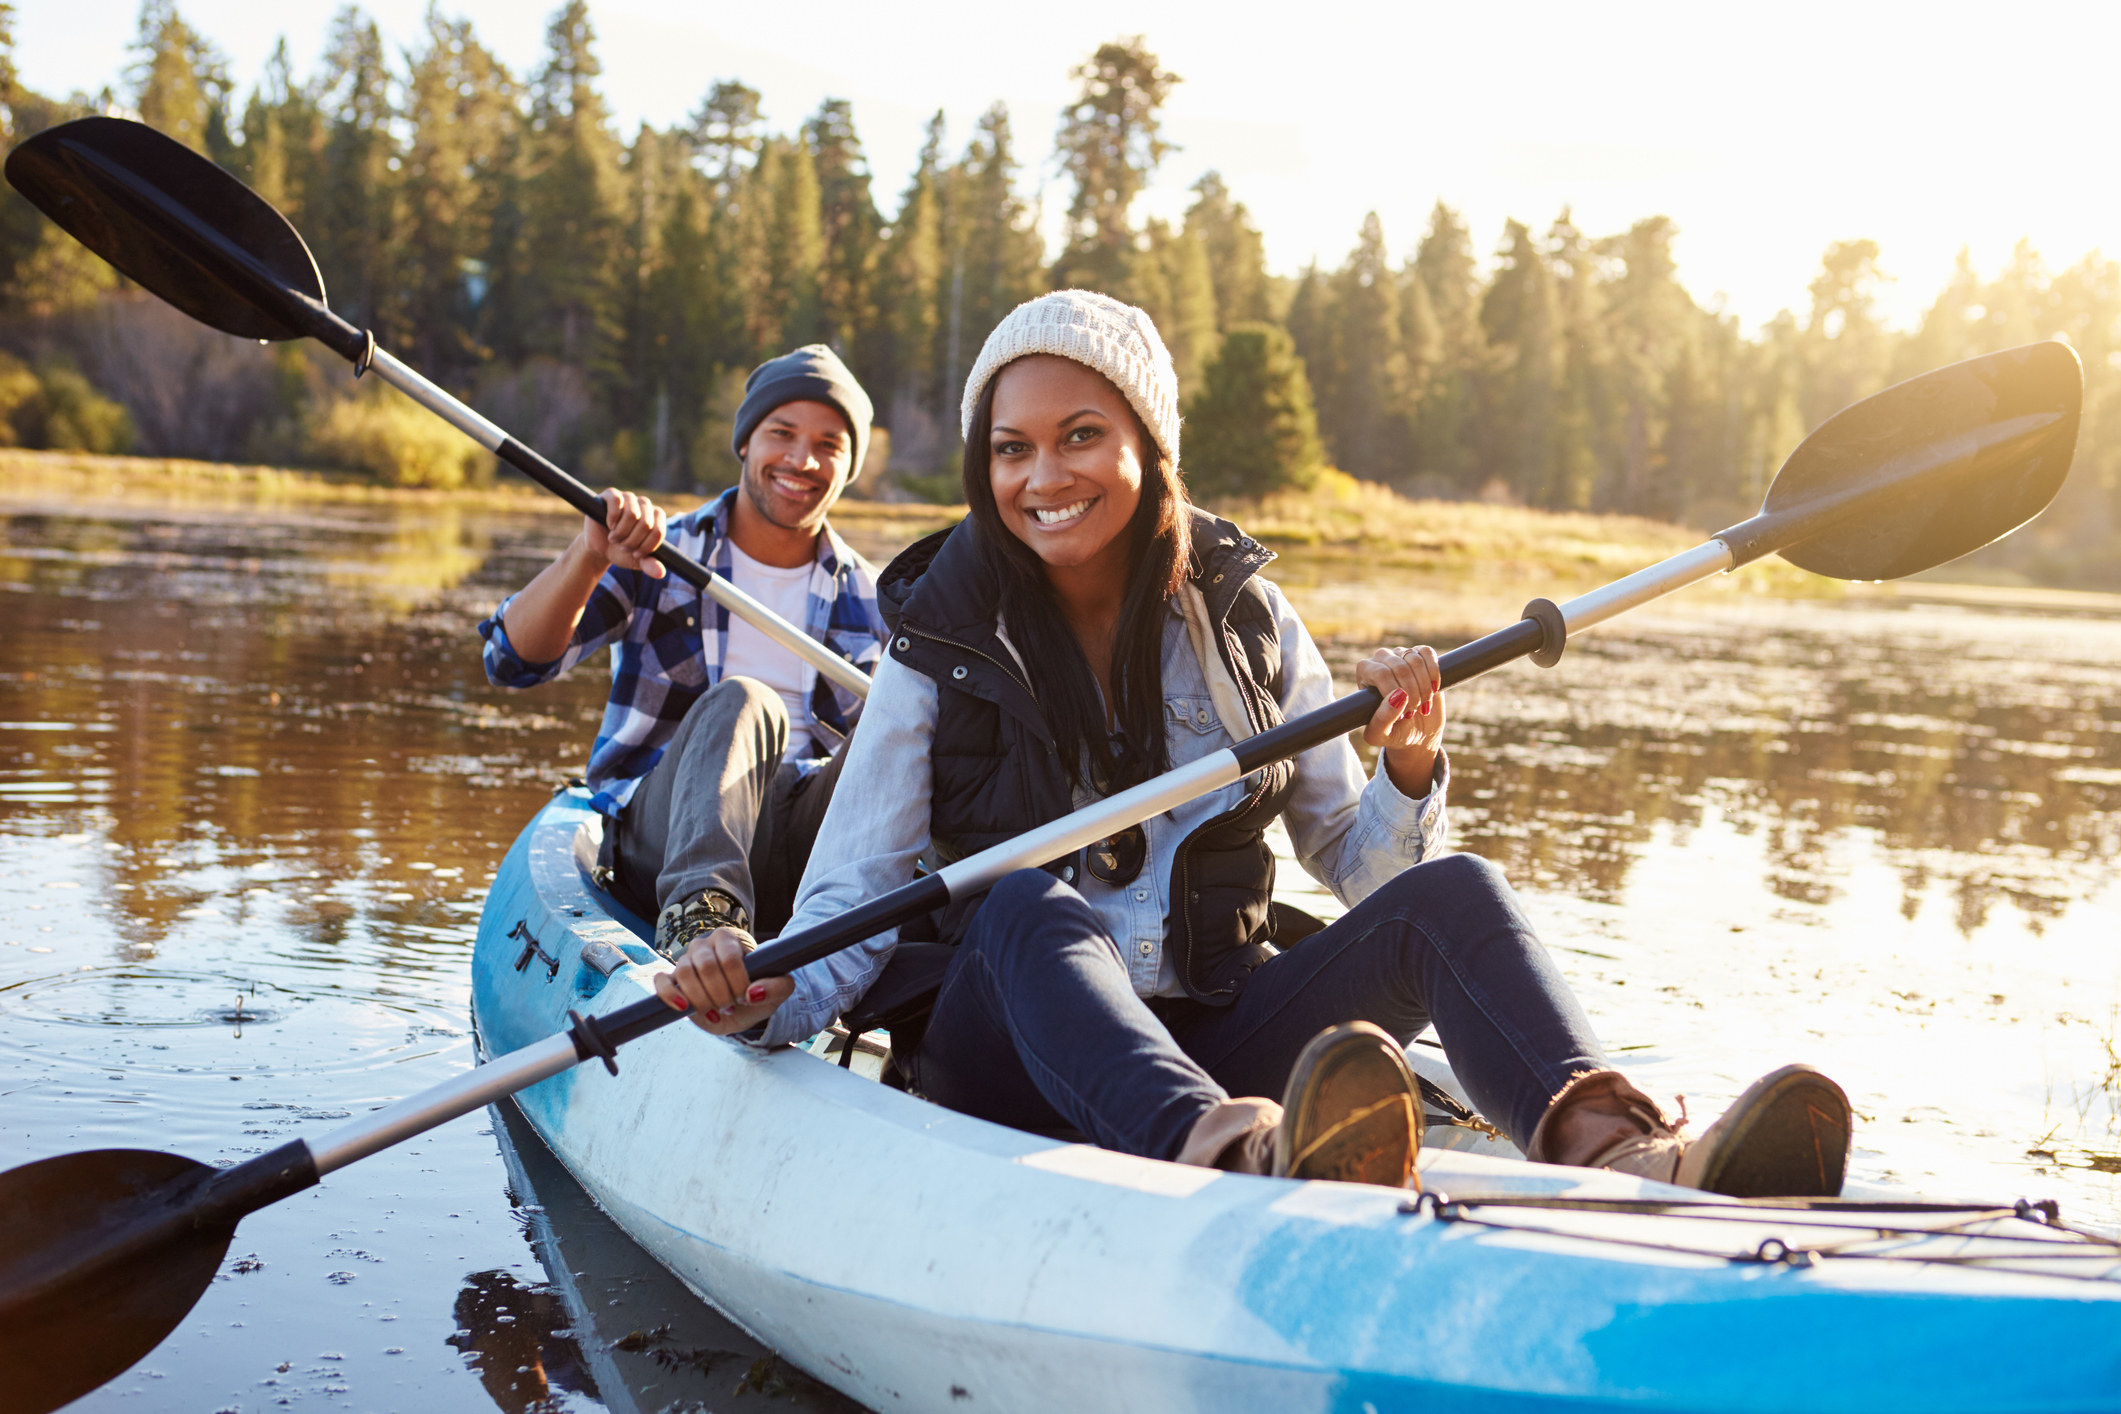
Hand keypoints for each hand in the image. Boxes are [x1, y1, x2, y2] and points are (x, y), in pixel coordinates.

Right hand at [583, 488, 666, 579]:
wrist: (600, 547)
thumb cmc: (622, 551)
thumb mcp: (636, 561)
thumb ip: (649, 565)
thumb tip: (660, 573)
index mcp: (656, 517)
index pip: (658, 532)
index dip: (646, 546)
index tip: (635, 554)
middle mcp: (645, 504)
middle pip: (645, 524)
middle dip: (632, 541)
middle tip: (622, 546)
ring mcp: (629, 497)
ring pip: (632, 514)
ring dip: (621, 532)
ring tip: (614, 538)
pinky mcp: (611, 494)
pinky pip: (617, 501)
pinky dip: (612, 518)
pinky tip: (609, 525)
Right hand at [652, 927, 793, 1035]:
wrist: (739, 1010)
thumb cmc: (757, 993)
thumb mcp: (777, 991)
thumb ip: (777, 987)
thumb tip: (753, 993)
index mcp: (728, 939)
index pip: (729, 957)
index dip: (737, 982)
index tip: (745, 996)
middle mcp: (703, 946)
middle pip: (706, 966)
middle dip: (721, 994)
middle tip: (731, 1006)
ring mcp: (685, 961)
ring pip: (684, 972)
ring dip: (701, 999)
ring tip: (715, 1011)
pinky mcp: (671, 980)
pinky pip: (661, 981)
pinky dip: (670, 995)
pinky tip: (683, 1007)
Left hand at [1354, 645, 1445, 796]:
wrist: (1417, 732)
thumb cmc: (1393, 732)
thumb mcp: (1381, 734)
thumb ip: (1383, 719)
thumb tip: (1399, 696)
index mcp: (1365, 672)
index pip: (1382, 674)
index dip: (1396, 695)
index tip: (1402, 714)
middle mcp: (1380, 659)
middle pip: (1400, 668)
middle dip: (1412, 694)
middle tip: (1413, 712)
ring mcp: (1401, 654)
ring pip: (1415, 660)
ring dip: (1424, 687)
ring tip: (1422, 704)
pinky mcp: (1420, 655)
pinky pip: (1427, 652)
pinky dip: (1434, 673)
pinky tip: (1433, 689)